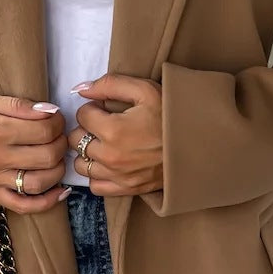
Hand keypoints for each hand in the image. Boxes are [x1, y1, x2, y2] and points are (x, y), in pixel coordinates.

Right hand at [0, 95, 68, 213]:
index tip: (57, 119)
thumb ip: (20, 105)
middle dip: (61, 144)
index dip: (59, 123)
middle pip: (47, 156)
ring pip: (40, 182)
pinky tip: (60, 191)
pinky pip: (24, 206)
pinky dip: (47, 202)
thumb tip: (51, 111)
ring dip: (58, 170)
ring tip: (56, 159)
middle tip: (59, 137)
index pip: (45, 130)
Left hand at [67, 74, 163, 195]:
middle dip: (87, 129)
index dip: (93, 108)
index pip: (82, 115)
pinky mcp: (125, 189)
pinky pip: (95, 185)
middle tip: (104, 125)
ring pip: (81, 164)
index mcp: (113, 130)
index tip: (107, 109)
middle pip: (76, 140)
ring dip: (88, 153)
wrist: (196, 145)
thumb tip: (80, 89)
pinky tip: (108, 164)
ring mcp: (117, 176)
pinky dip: (97, 175)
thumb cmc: (172, 115)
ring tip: (105, 144)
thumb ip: (110, 84)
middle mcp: (110, 156)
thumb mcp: (145, 90)